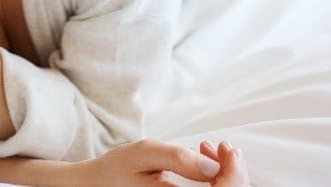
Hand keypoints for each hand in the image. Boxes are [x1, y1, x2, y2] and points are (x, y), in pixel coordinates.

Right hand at [76, 138, 248, 185]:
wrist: (96, 186)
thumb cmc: (118, 169)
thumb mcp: (145, 153)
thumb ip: (178, 159)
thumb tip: (212, 168)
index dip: (234, 174)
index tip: (230, 149)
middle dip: (231, 172)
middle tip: (221, 146)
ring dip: (222, 176)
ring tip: (207, 150)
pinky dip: (213, 182)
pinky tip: (204, 165)